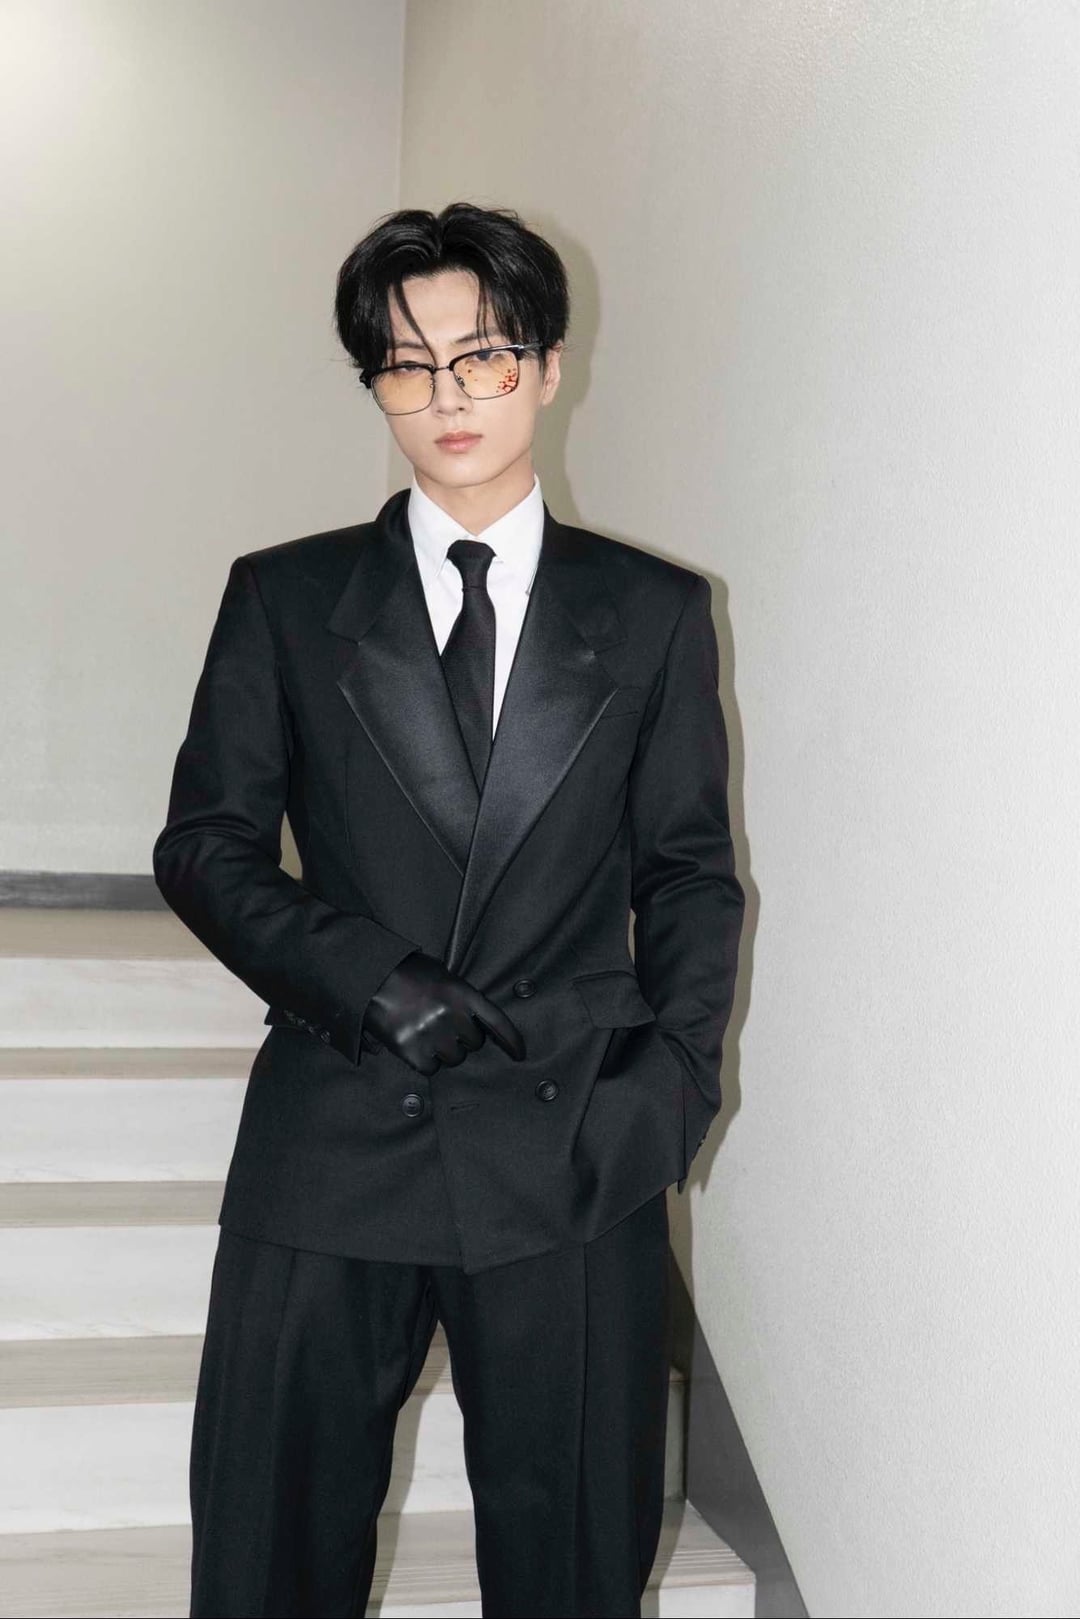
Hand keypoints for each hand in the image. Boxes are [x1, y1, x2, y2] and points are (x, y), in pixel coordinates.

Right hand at [360, 951, 525, 1076]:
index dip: (511, 1040)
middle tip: (442, 1025)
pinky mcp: (411, 1050)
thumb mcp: (440, 974)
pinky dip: (424, 1061)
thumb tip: (475, 1022)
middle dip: (462, 1038)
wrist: (368, 976)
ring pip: (453, 1058)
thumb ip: (460, 996)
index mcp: (461, 992)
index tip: (519, 1054)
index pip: (496, 1020)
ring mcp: (432, 1033)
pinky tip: (413, 1044)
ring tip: (425, 1032)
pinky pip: (431, 1068)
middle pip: (474, 1043)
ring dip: (444, 1051)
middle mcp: (450, 1014)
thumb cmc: (405, 972)